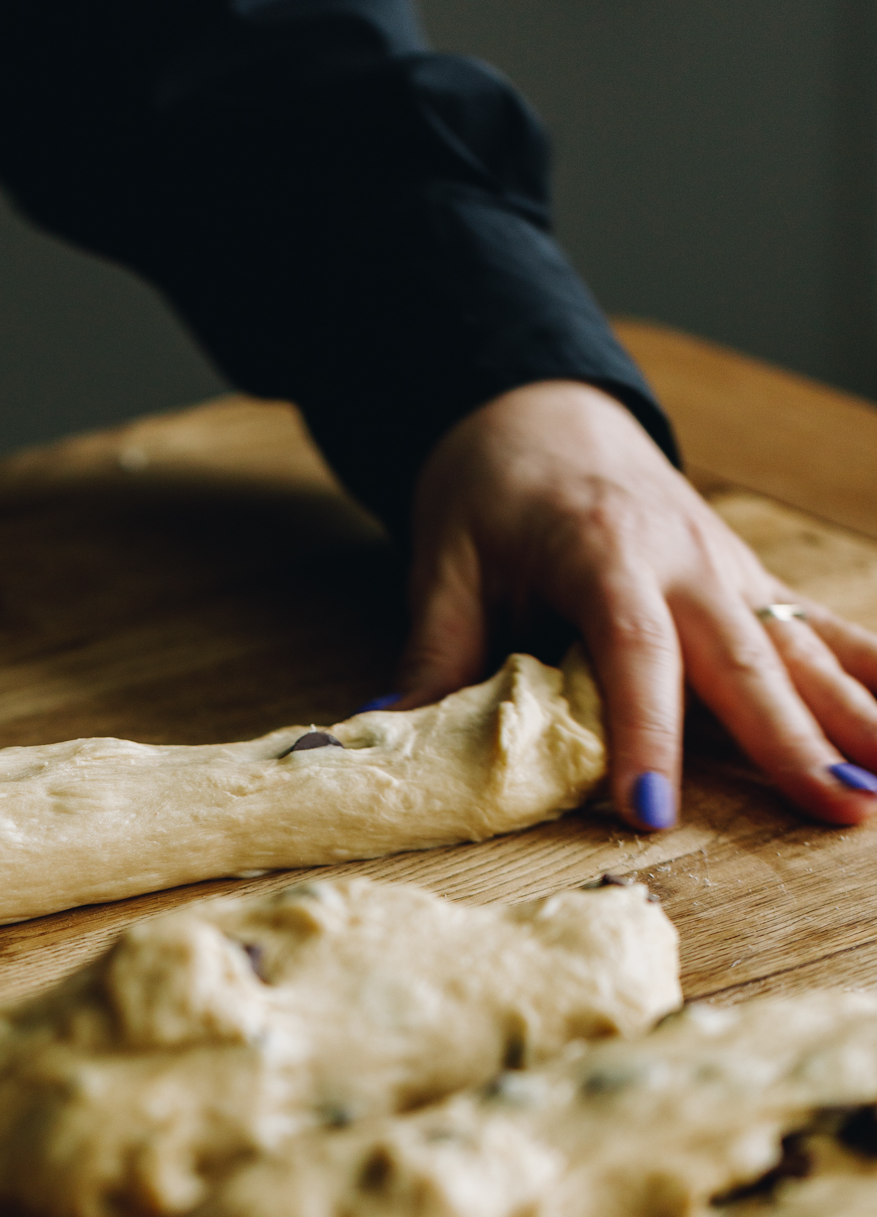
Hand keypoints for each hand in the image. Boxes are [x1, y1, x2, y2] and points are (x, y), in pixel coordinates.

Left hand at [397, 381, 876, 830]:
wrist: (539, 407)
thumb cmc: (488, 488)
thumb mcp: (444, 562)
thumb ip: (433, 652)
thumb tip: (388, 732)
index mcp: (603, 548)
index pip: (632, 649)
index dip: (646, 730)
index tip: (650, 808)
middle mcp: (683, 556)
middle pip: (743, 655)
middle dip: (792, 738)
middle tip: (835, 808)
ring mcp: (727, 566)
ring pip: (800, 645)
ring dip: (853, 714)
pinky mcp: (747, 578)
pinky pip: (817, 628)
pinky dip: (868, 672)